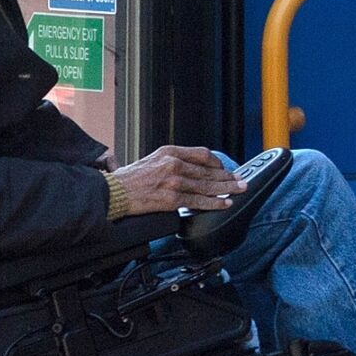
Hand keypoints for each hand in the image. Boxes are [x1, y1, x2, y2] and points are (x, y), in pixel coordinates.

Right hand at [109, 146, 244, 216]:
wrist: (114, 192)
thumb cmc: (130, 179)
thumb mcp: (152, 160)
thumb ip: (172, 161)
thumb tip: (192, 168)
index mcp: (169, 152)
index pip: (202, 154)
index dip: (217, 162)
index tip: (224, 168)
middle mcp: (174, 164)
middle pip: (209, 170)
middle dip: (228, 176)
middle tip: (241, 180)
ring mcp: (174, 182)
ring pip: (207, 185)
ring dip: (226, 189)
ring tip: (239, 190)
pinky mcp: (172, 199)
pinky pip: (199, 201)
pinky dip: (214, 203)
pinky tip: (224, 203)